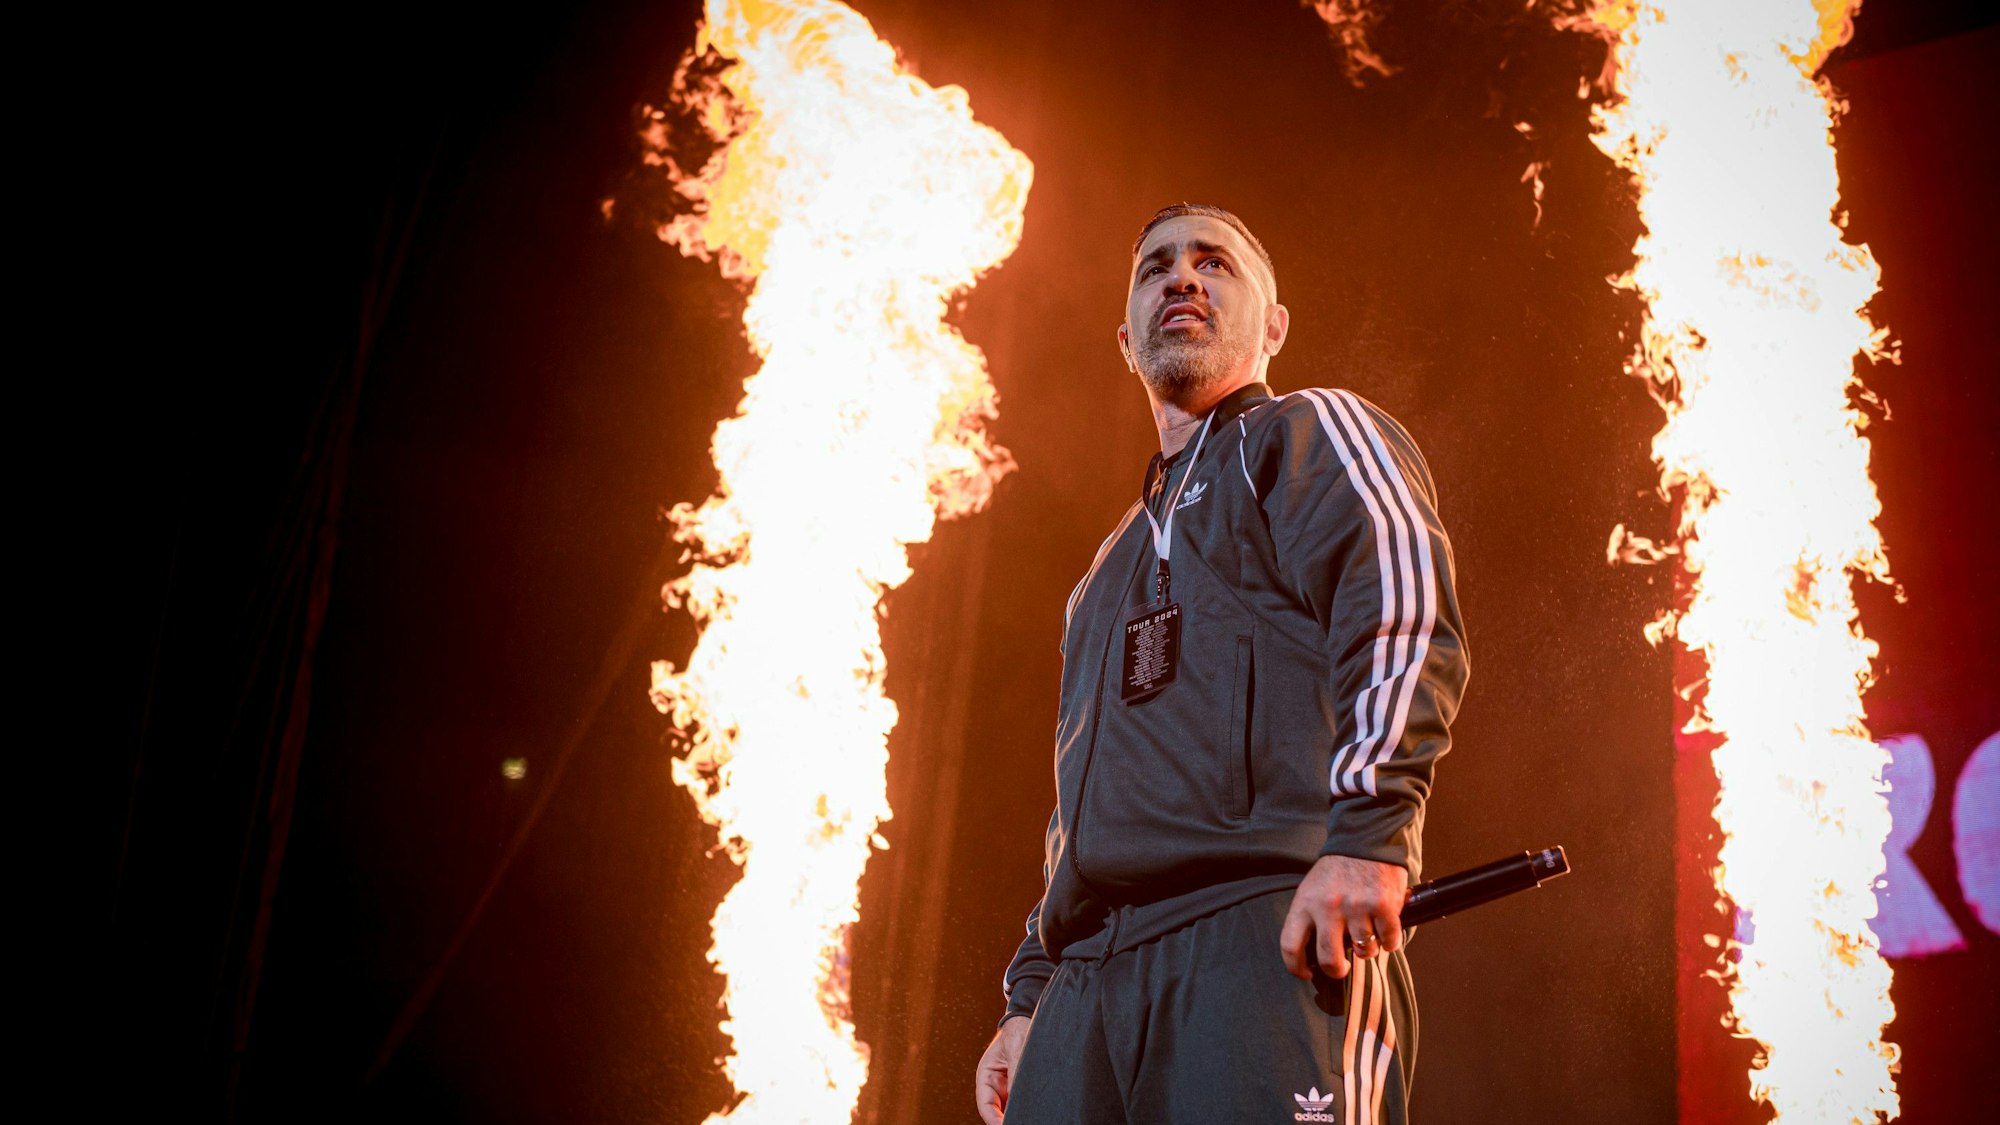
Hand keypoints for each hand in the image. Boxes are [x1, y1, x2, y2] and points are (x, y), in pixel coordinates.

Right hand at [974, 1015, 1032, 1124]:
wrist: (1031, 1017)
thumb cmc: (1020, 1028)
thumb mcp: (1017, 1048)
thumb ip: (1016, 1073)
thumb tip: (1020, 1097)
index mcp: (986, 1075)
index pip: (985, 1105)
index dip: (994, 1120)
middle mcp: (996, 1085)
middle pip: (998, 1112)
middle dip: (1008, 1120)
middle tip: (1022, 1122)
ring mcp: (1010, 1088)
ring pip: (1011, 1110)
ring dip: (1020, 1114)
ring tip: (1032, 1117)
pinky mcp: (1023, 1087)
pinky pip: (1025, 1102)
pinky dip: (1030, 1108)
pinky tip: (1038, 1111)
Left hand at [1280, 854, 1408, 980]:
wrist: (1365, 839)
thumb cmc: (1336, 871)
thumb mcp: (1312, 890)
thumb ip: (1310, 919)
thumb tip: (1312, 957)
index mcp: (1305, 903)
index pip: (1290, 946)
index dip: (1296, 968)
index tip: (1306, 973)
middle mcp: (1329, 907)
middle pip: (1329, 959)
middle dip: (1337, 970)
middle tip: (1342, 967)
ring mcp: (1357, 906)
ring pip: (1364, 951)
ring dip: (1368, 950)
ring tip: (1368, 935)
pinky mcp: (1384, 905)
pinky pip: (1389, 940)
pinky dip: (1390, 941)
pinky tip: (1386, 931)